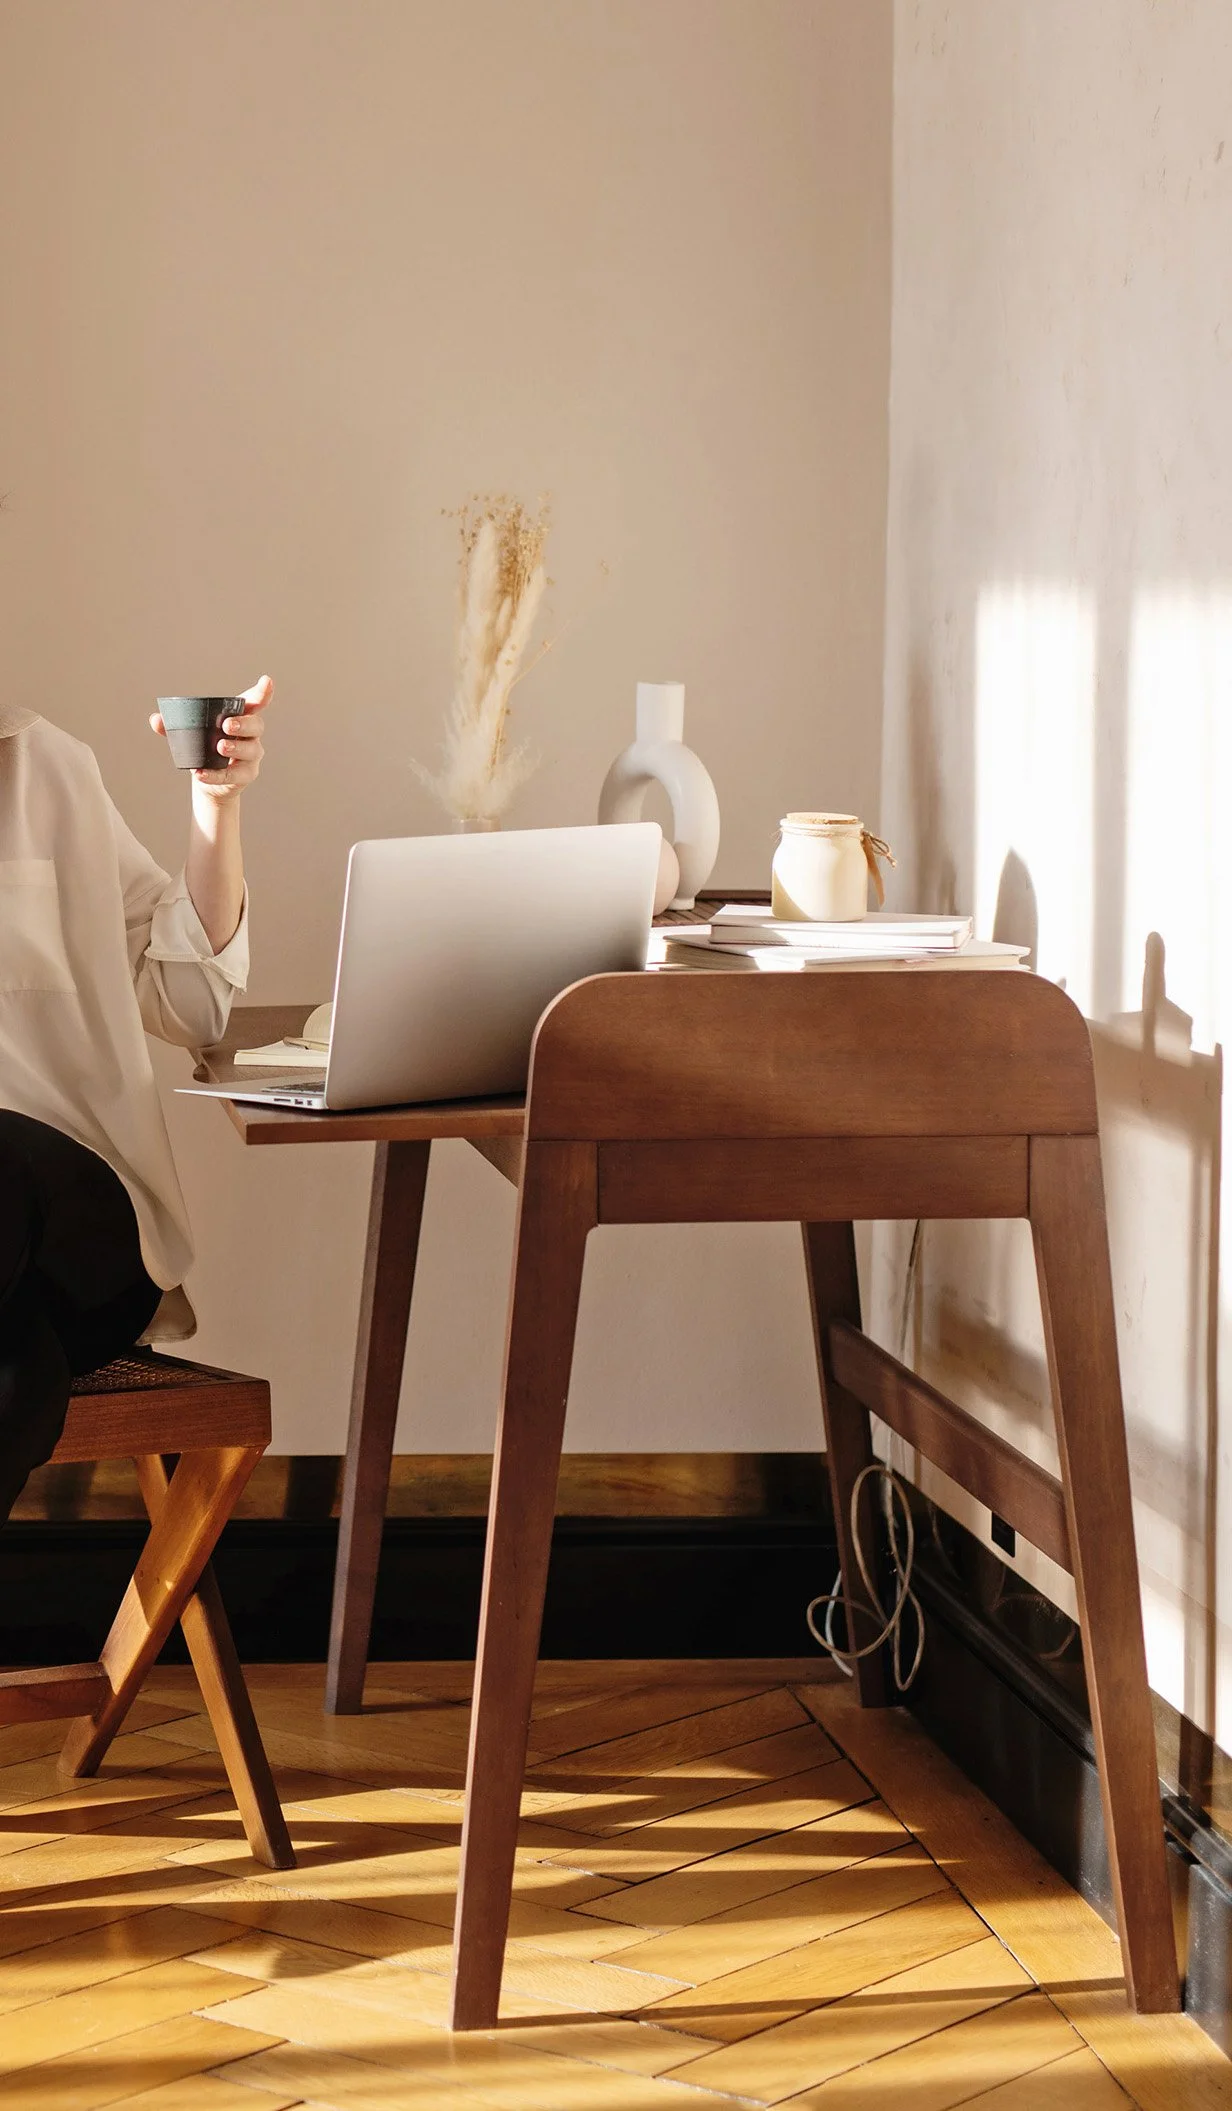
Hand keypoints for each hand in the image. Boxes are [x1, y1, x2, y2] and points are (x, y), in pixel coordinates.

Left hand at [149, 675, 273, 801]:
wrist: (208, 780)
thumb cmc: (204, 749)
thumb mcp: (190, 735)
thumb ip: (174, 727)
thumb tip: (156, 719)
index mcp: (240, 718)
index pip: (255, 703)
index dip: (263, 693)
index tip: (266, 681)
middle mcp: (251, 735)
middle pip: (256, 725)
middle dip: (244, 723)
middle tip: (226, 724)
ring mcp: (251, 756)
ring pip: (250, 750)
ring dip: (235, 747)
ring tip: (219, 747)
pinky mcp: (246, 775)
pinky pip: (234, 774)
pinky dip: (216, 774)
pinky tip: (201, 773)